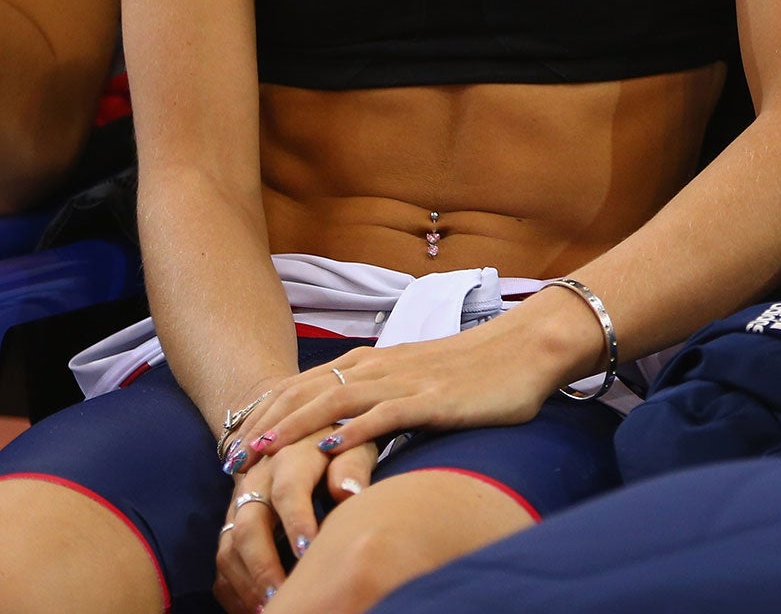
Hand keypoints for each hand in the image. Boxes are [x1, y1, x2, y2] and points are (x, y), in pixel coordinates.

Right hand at [217, 397, 374, 609]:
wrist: (303, 432)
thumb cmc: (341, 444)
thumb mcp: (354, 444)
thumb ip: (352, 467)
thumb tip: (350, 494)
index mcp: (289, 458)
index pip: (288, 492)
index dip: (296, 522)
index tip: (309, 552)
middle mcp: (256, 482)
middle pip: (248, 527)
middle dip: (264, 566)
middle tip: (284, 595)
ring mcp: (239, 504)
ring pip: (230, 548)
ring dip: (247, 583)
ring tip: (272, 608)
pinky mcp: (232, 523)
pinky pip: (223, 561)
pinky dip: (234, 589)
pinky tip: (256, 607)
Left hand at [235, 294, 599, 468]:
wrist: (528, 346)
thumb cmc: (475, 368)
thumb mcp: (415, 378)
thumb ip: (378, 394)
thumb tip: (342, 424)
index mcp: (373, 360)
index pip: (301, 383)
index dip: (262, 412)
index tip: (230, 441)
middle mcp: (381, 366)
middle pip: (306, 391)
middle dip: (263, 425)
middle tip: (228, 459)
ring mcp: (408, 380)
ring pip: (337, 401)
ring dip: (295, 428)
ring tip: (261, 455)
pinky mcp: (436, 398)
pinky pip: (389, 413)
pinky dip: (357, 429)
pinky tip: (333, 446)